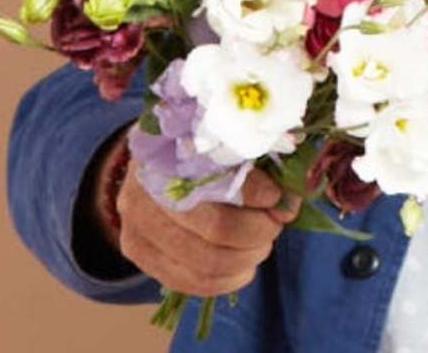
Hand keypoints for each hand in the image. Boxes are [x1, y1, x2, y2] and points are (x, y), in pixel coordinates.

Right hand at [106, 141, 299, 294]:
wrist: (149, 164)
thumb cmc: (198, 151)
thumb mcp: (226, 144)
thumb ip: (259, 162)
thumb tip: (289, 199)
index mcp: (173, 150)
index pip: (224, 180)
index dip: (261, 194)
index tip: (279, 197)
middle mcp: (148, 188)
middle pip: (219, 228)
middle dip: (259, 231)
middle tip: (274, 224)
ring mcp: (137, 224)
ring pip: (206, 263)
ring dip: (247, 259)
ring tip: (260, 245)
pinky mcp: (138, 253)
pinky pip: (190, 282)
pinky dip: (227, 281)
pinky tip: (243, 268)